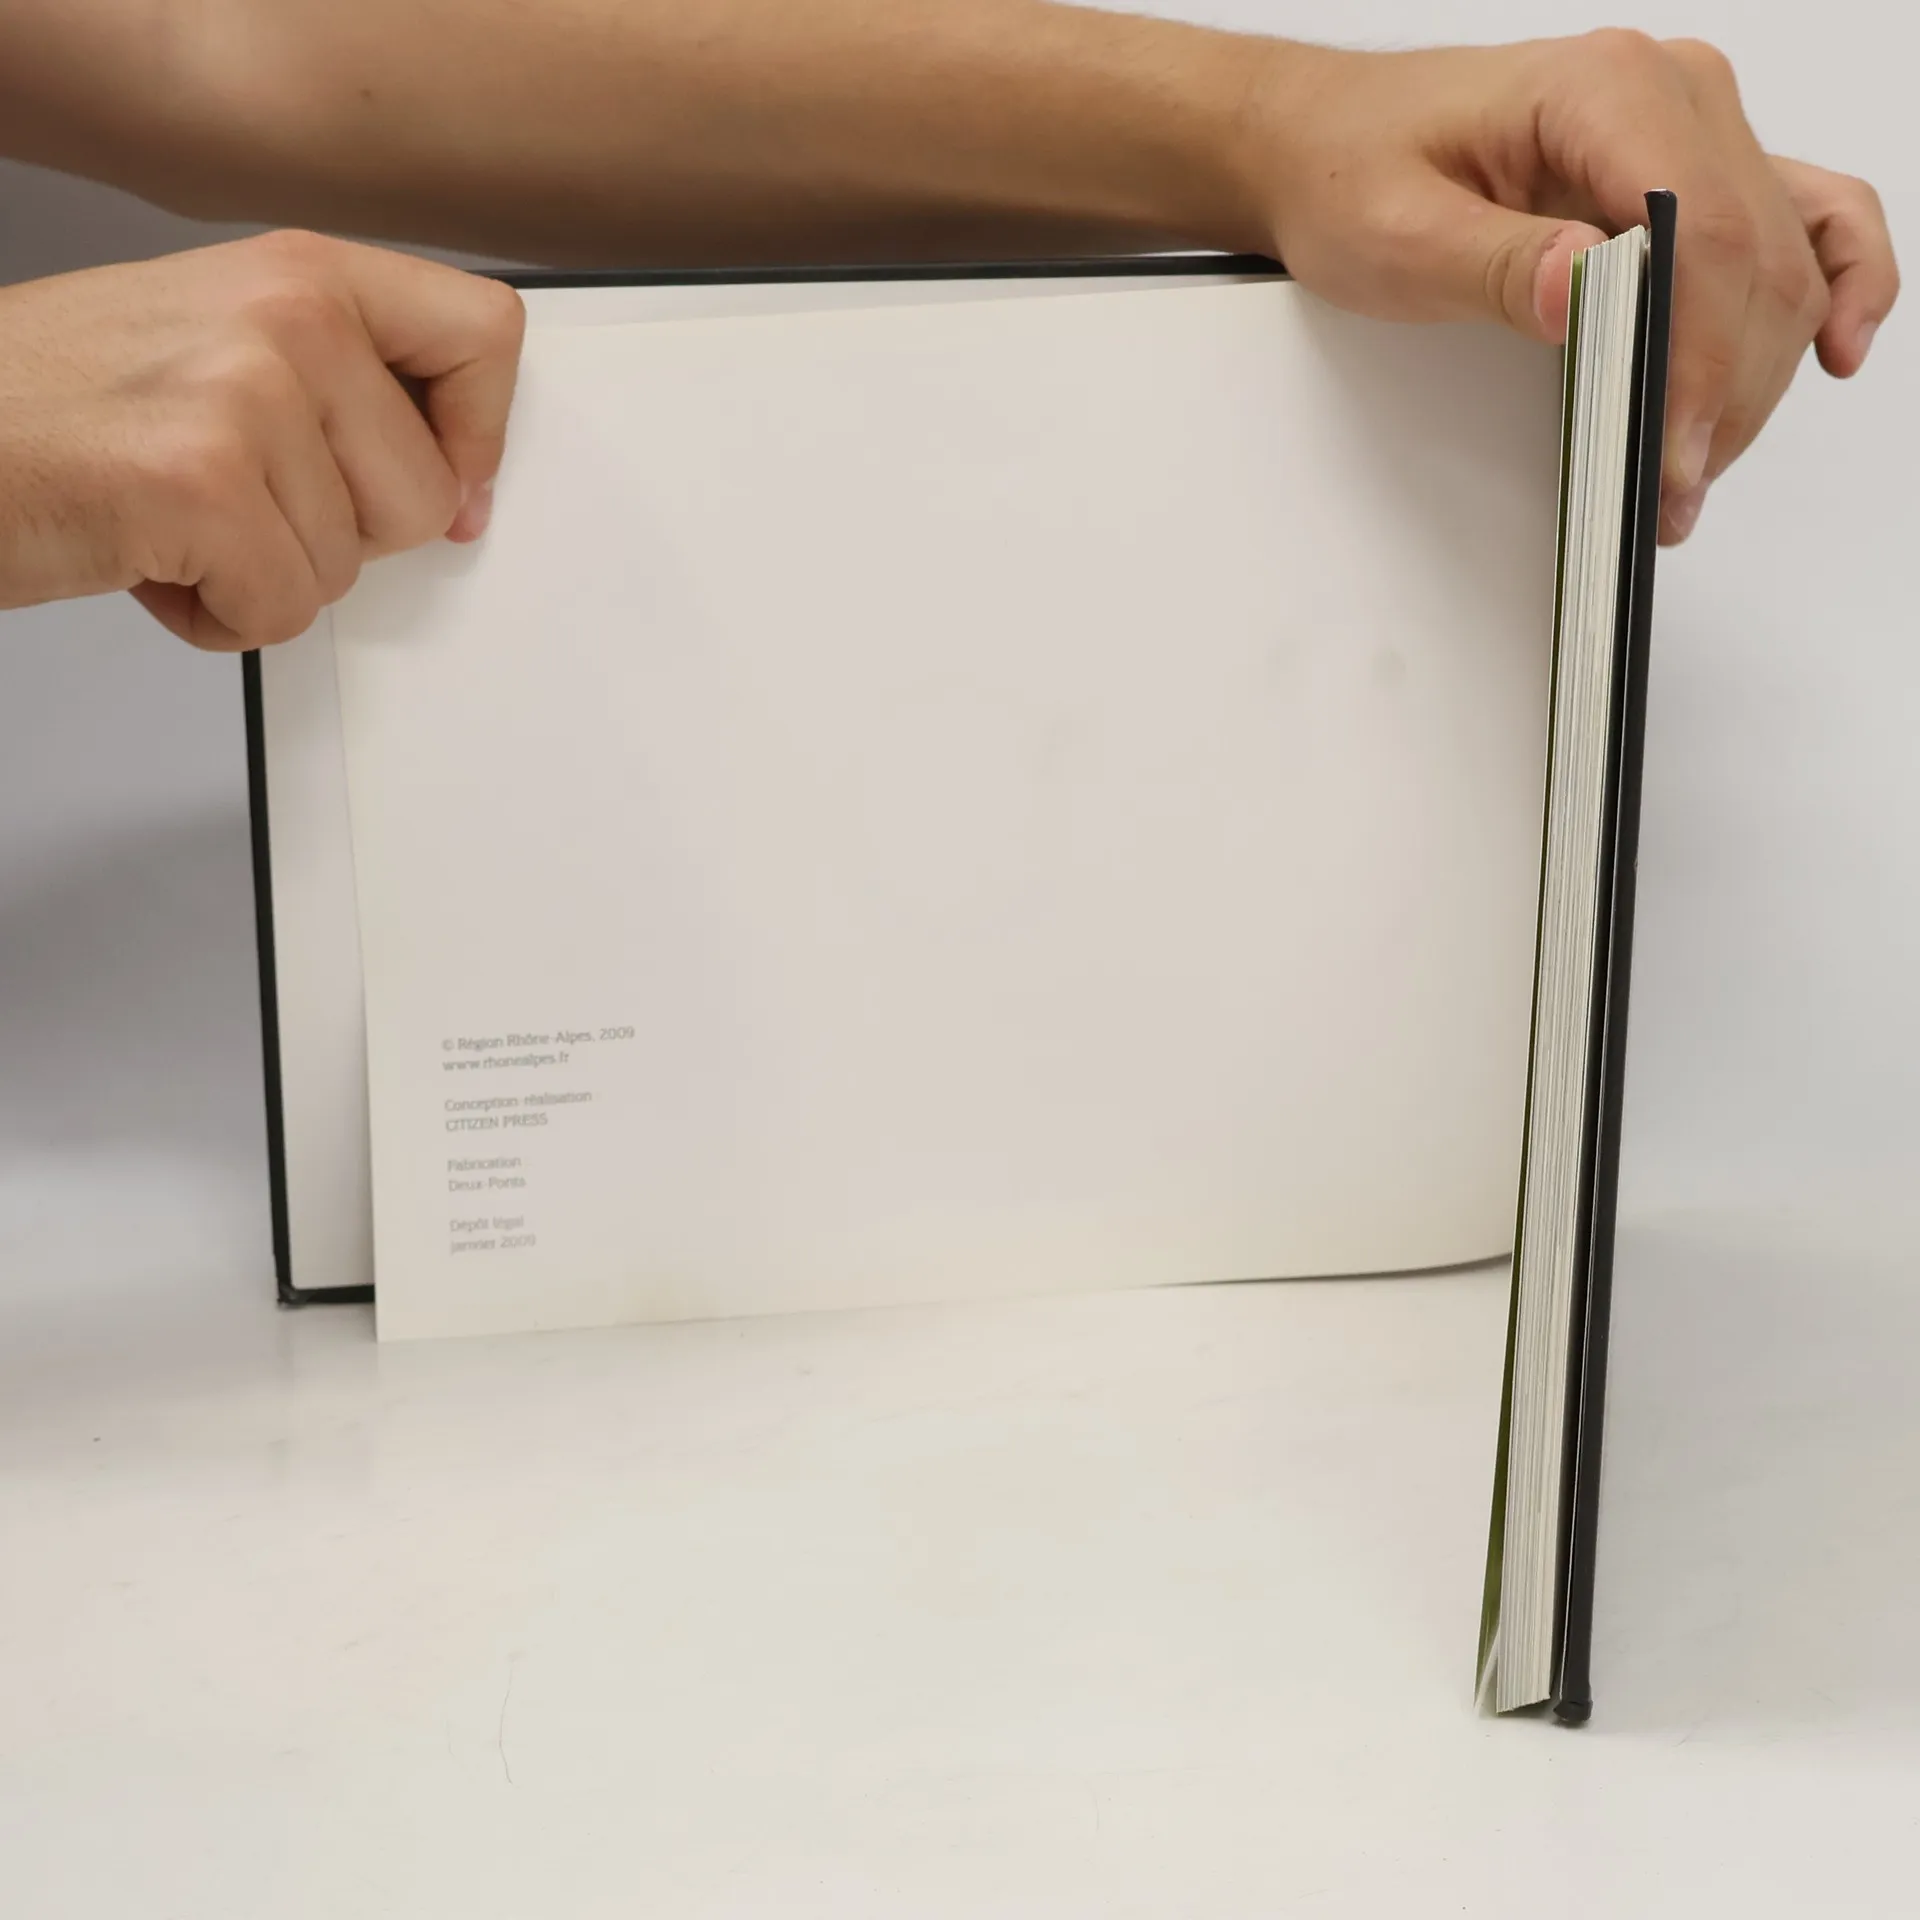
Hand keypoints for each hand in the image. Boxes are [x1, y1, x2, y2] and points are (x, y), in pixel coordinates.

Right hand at [0, 230, 525, 646]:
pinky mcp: (203, 485)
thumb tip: (463, 488)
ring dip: (264, 574)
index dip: (476, 434)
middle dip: (338, 533)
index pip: (484, 336)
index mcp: (300, 272)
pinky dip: (217, 617)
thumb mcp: (216, 346)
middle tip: (233, 495)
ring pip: (349, 567)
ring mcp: (246, 397)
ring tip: (173, 517)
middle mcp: (286, 318)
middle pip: (424, 495)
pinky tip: (149, 559)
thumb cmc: (55, 406)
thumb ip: (345, 392)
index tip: (445, 482)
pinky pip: (283, 611)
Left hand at [1249, 32, 1898, 542]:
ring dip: (1756, 376)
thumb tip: (1583, 292)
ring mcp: (1696, 128)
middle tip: (1670, 496)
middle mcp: (1674, 95)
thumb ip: (1495, 265)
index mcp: (1605, 90)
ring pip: (1783, 261)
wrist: (1330, 143)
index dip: (1699, 359)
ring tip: (1691, 475)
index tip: (1673, 456)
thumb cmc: (1356, 175)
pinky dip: (1836, 283)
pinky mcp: (1695, 169)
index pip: (1701, 232)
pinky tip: (1835, 353)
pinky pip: (1806, 217)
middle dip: (1723, 394)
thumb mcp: (1397, 234)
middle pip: (1756, 259)